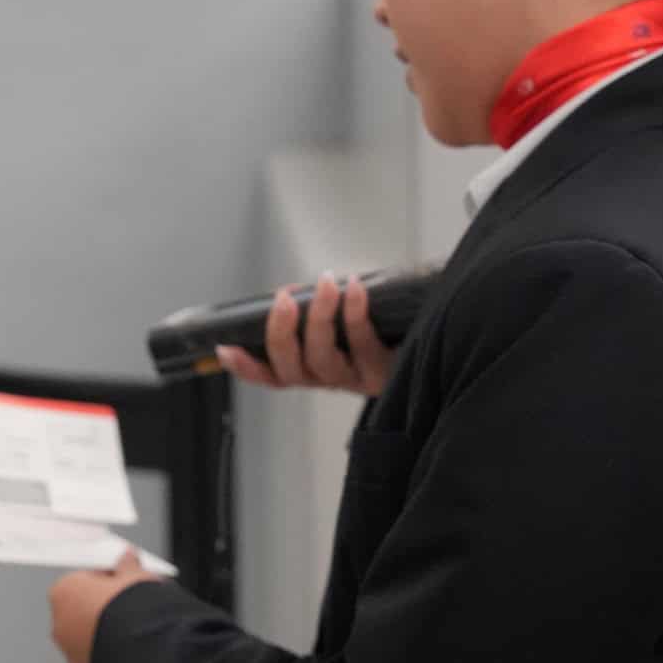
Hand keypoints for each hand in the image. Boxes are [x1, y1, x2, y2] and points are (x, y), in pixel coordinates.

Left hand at [49, 551, 160, 662]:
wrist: (142, 656)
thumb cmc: (133, 611)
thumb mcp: (136, 577)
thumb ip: (129, 566)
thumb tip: (128, 559)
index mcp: (64, 590)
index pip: (84, 577)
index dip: (108, 578)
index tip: (125, 580)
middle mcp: (59, 622)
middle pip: (83, 607)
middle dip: (105, 606)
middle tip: (133, 604)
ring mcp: (69, 651)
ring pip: (88, 635)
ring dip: (106, 631)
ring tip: (136, 629)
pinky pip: (95, 656)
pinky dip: (109, 653)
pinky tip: (131, 649)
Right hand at [219, 272, 393, 396]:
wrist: (437, 340)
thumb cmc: (386, 322)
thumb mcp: (347, 317)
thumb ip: (320, 309)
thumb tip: (303, 288)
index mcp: (313, 368)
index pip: (271, 375)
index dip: (245, 367)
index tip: (225, 348)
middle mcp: (330, 379)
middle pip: (291, 369)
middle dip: (280, 332)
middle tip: (284, 299)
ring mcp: (356, 379)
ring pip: (323, 359)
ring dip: (319, 317)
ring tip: (326, 283)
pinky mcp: (384, 373)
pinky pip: (363, 345)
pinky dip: (355, 313)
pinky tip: (355, 288)